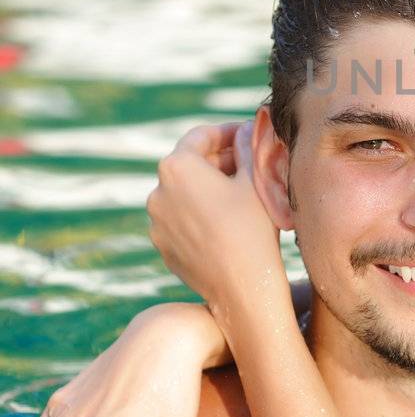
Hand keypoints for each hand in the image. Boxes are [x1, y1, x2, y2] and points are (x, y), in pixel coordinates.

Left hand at [147, 120, 283, 317]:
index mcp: (177, 166)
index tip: (249, 135)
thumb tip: (247, 129)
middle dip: (220, 161)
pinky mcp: (161, 245)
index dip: (229, 132)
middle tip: (251, 165)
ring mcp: (156, 221)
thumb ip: (248, 147)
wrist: (241, 287)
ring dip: (209, 187)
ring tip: (241, 195)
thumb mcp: (256, 180)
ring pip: (184, 192)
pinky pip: (181, 218)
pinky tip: (227, 222)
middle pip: (190, 164)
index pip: (202, 136)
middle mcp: (157, 190)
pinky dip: (200, 213)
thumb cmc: (252, 228)